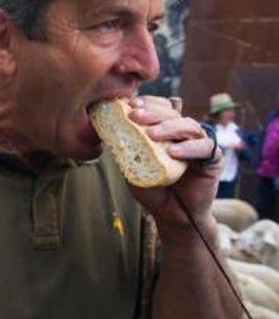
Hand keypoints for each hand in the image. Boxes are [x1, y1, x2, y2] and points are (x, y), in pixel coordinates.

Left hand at [125, 95, 218, 226]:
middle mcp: (184, 134)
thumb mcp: (133, 166)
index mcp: (166, 131)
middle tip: (134, 115)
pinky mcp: (213, 159)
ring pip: (188, 126)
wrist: (171, 214)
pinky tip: (173, 152)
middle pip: (173, 114)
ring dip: (169, 128)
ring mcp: (199, 144)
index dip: (147, 104)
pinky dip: (189, 148)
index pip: (160, 109)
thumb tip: (105, 130)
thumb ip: (125, 148)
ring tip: (151, 134)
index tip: (129, 105)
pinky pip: (205, 147)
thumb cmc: (152, 189)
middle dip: (153, 113)